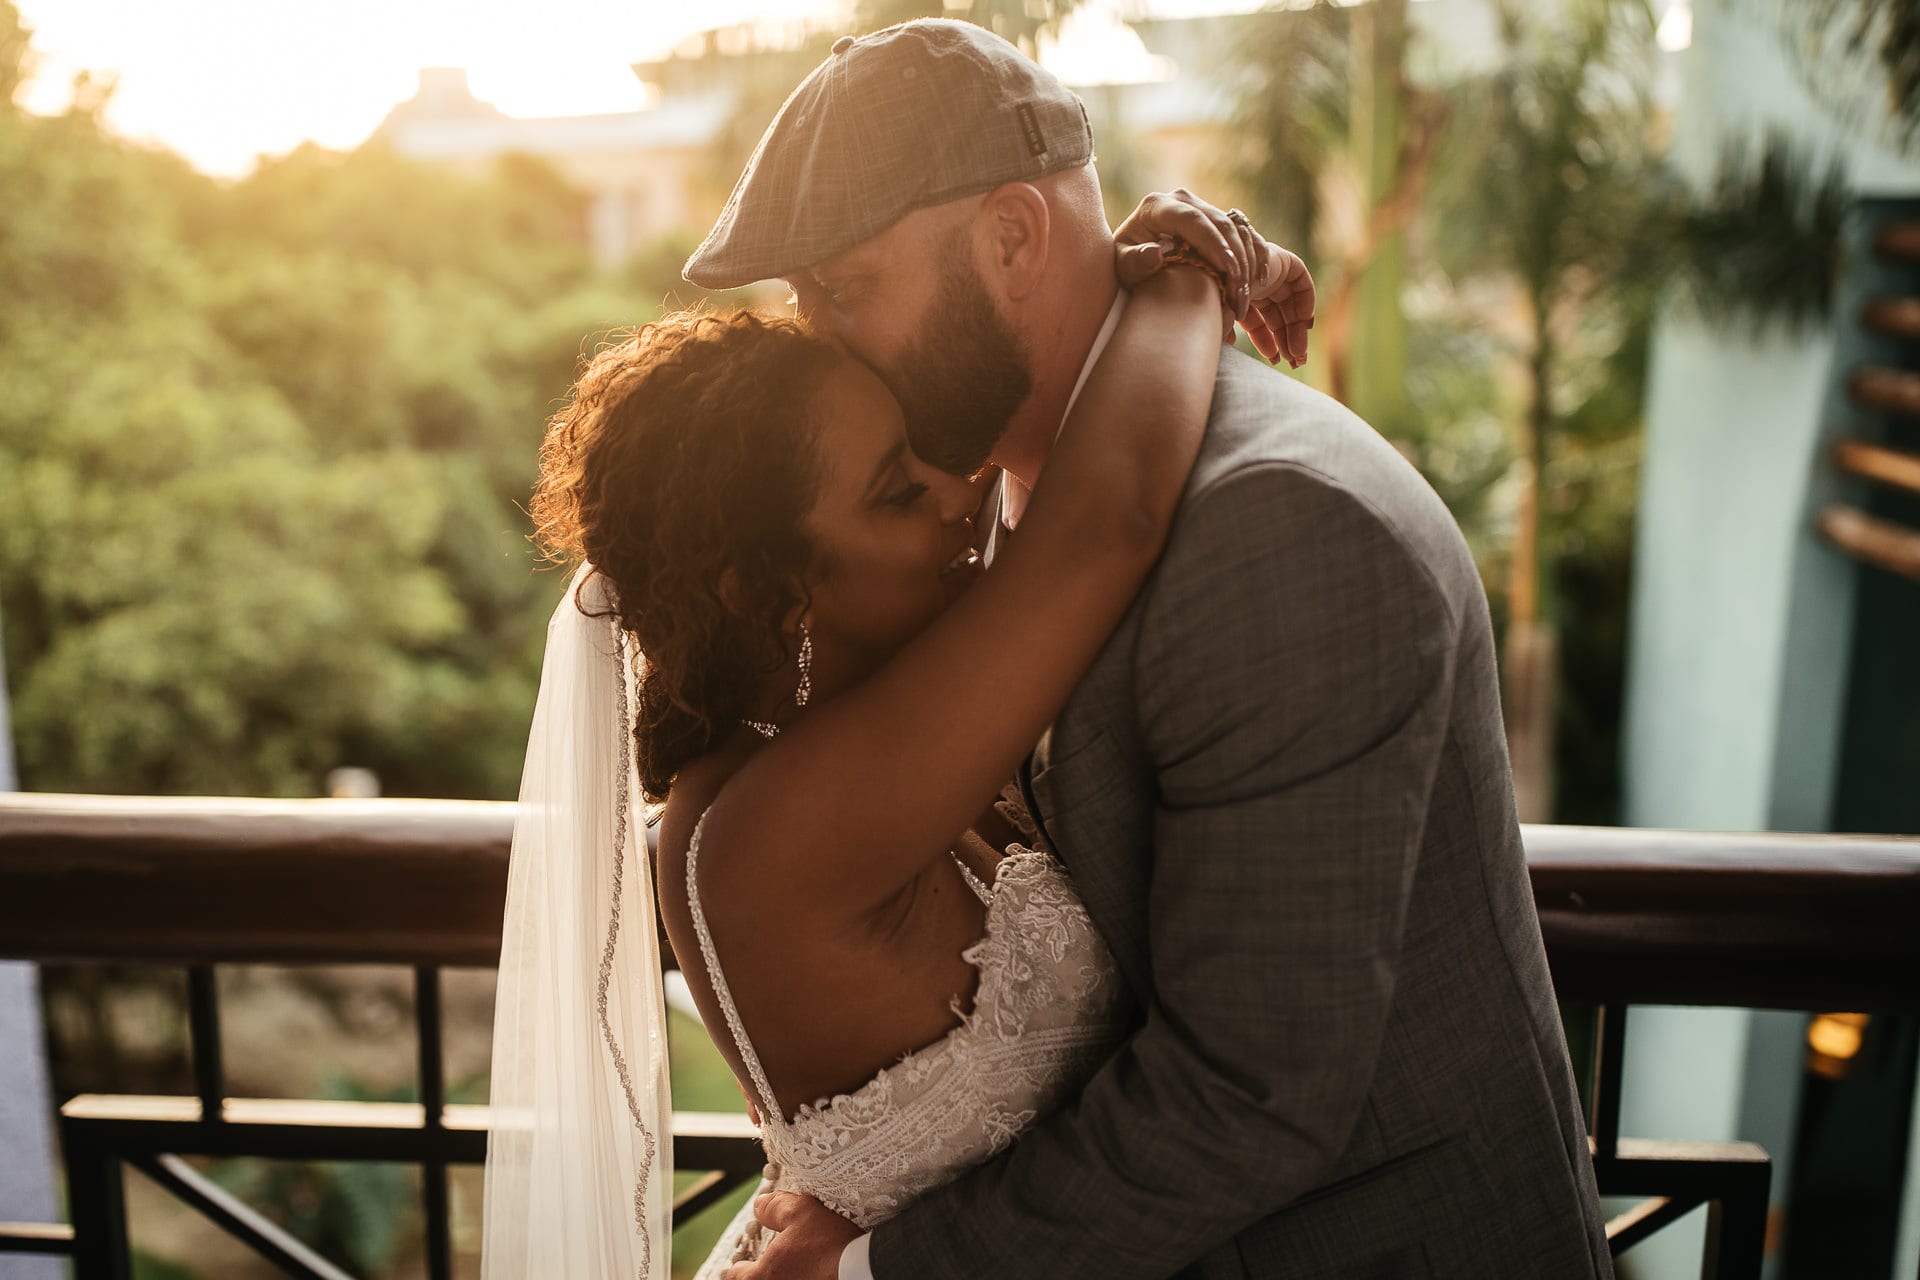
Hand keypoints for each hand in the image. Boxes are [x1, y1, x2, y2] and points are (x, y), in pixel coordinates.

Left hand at [723, 1191, 859, 1279]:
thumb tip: (760, 1206)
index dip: (742, 1266)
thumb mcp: (800, 1212)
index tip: (751, 1261)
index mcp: (761, 1278)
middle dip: (762, 1275)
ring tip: (798, 1270)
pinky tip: (816, 1275)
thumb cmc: (829, 1245)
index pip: (736, 1276)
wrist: (864, 1270)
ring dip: (785, 1278)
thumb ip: (774, 1208)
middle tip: (775, 1265)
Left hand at [1113, 190, 1314, 367]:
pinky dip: (1256, 254)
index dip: (1214, 245)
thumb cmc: (1125, 265)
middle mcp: (1182, 201)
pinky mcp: (1217, 220)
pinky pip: (1245, 232)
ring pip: (1236, 229)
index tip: (1229, 271)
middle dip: (1235, 261)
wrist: (1132, 258)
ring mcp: (1202, 208)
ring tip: (1245, 298)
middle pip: (1220, 224)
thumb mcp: (1120, 267)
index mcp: (1158, 206)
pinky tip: (1261, 280)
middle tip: (1239, 297)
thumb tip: (1154, 253)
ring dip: (1246, 262)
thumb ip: (1133, 262)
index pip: (1193, 221)